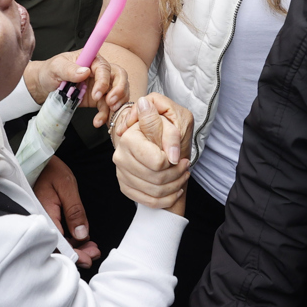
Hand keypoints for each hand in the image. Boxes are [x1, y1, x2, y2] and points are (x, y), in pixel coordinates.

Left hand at [23, 50, 128, 125]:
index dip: (104, 81)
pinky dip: (107, 115)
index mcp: (91, 59)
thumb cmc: (51, 71)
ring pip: (118, 92)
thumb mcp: (56, 67)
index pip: (104, 67)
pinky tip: (99, 121)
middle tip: (110, 103)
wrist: (46, 85)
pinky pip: (108, 106)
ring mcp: (101, 85)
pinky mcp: (99, 99)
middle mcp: (99, 71)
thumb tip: (84, 72)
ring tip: (107, 113)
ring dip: (117, 103)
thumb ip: (69, 69)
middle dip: (119, 90)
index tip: (96, 94)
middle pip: (119, 76)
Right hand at [33, 155, 100, 268]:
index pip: (57, 242)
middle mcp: (42, 220)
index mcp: (44, 214)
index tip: (87, 259)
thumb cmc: (52, 170)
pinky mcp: (48, 218)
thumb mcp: (67, 187)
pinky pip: (58, 233)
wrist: (41, 160)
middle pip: (57, 246)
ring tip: (92, 248)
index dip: (72, 254)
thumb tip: (81, 234)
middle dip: (77, 253)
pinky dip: (71, 238)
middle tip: (94, 254)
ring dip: (76, 247)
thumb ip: (74, 211)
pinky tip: (83, 239)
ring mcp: (44, 220)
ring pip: (58, 241)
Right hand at [113, 94, 192, 215]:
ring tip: (183, 175)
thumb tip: (145, 105)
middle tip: (185, 166)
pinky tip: (175, 188)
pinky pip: (148, 201)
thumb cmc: (165, 129)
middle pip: (156, 178)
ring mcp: (121, 172)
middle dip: (177, 175)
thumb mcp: (169, 120)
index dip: (172, 161)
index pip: (157, 161)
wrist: (156, 142)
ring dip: (175, 186)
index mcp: (129, 138)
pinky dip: (167, 199)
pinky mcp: (125, 185)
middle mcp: (120, 156)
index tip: (179, 156)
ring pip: (154, 191)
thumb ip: (159, 119)